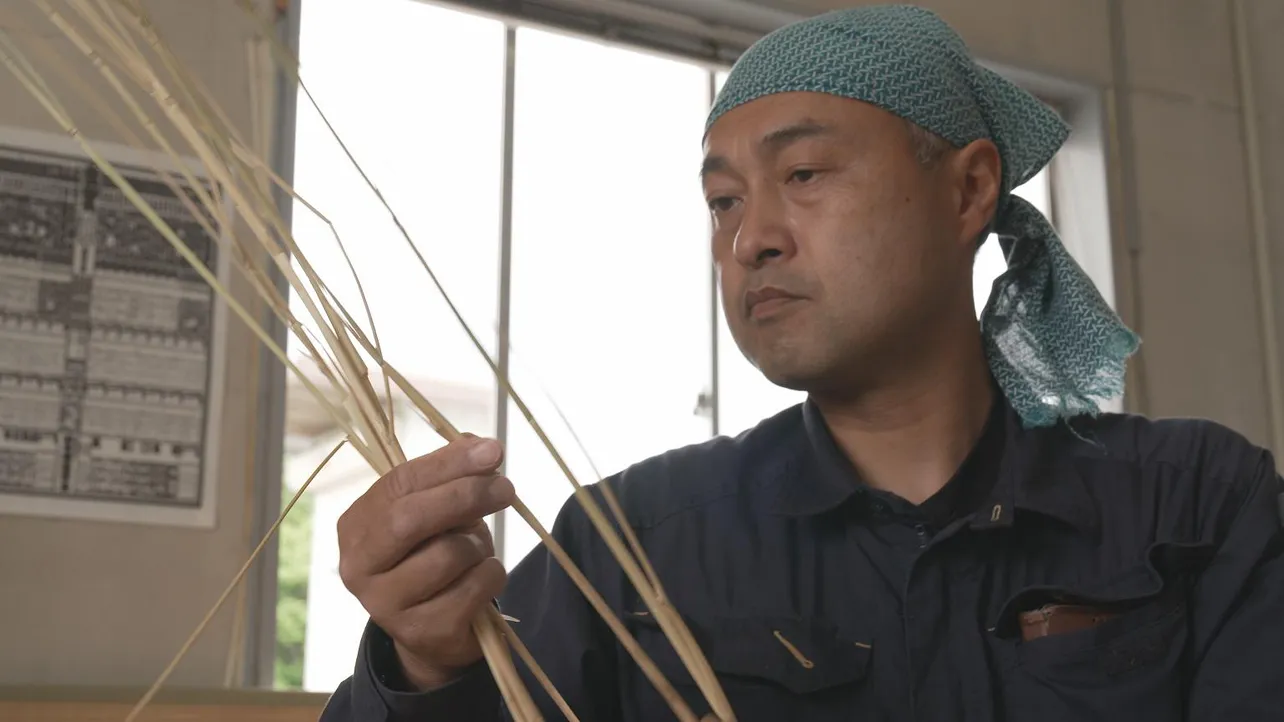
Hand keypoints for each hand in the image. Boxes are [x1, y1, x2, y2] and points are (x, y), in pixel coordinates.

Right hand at [337, 435, 515, 689]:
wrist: (431, 629)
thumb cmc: (433, 555)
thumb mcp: (438, 511)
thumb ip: (452, 474)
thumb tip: (483, 445)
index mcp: (356, 525)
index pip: (399, 483)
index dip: (448, 463)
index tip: (493, 451)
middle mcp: (358, 566)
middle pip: (411, 518)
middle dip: (465, 496)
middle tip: (506, 488)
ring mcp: (385, 604)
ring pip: (448, 555)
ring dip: (479, 545)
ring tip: (478, 549)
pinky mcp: (420, 632)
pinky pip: (472, 589)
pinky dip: (491, 575)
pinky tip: (483, 578)